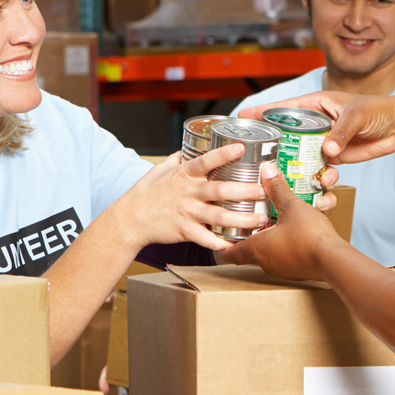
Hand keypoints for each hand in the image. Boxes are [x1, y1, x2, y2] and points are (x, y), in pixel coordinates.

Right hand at [109, 144, 268, 250]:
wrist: (129, 219)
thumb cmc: (145, 193)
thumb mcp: (160, 170)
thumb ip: (178, 160)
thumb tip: (189, 148)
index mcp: (183, 175)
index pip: (205, 161)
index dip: (223, 154)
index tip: (242, 148)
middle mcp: (188, 192)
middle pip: (221, 190)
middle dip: (245, 190)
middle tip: (265, 190)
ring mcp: (187, 212)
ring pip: (219, 216)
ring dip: (242, 218)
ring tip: (261, 219)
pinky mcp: (184, 230)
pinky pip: (206, 239)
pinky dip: (221, 243)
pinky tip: (238, 246)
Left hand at [218, 161, 344, 281]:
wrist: (334, 259)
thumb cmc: (309, 235)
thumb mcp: (291, 206)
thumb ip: (277, 189)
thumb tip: (267, 171)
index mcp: (257, 249)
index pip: (230, 253)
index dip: (223, 246)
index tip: (220, 239)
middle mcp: (266, 262)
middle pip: (250, 252)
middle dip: (250, 237)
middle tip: (249, 224)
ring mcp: (282, 269)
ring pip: (270, 253)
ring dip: (271, 240)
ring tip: (274, 225)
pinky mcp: (297, 271)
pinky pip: (287, 257)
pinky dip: (287, 246)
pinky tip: (296, 233)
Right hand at [238, 92, 394, 165]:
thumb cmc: (377, 110)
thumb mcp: (356, 116)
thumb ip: (340, 132)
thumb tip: (327, 152)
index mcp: (315, 105)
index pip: (282, 108)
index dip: (261, 112)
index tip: (241, 117)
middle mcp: (314, 123)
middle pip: (285, 135)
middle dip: (276, 148)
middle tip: (263, 161)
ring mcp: (322, 141)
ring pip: (300, 157)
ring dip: (300, 170)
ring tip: (305, 176)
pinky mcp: (333, 157)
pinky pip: (318, 170)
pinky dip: (319, 180)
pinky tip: (326, 184)